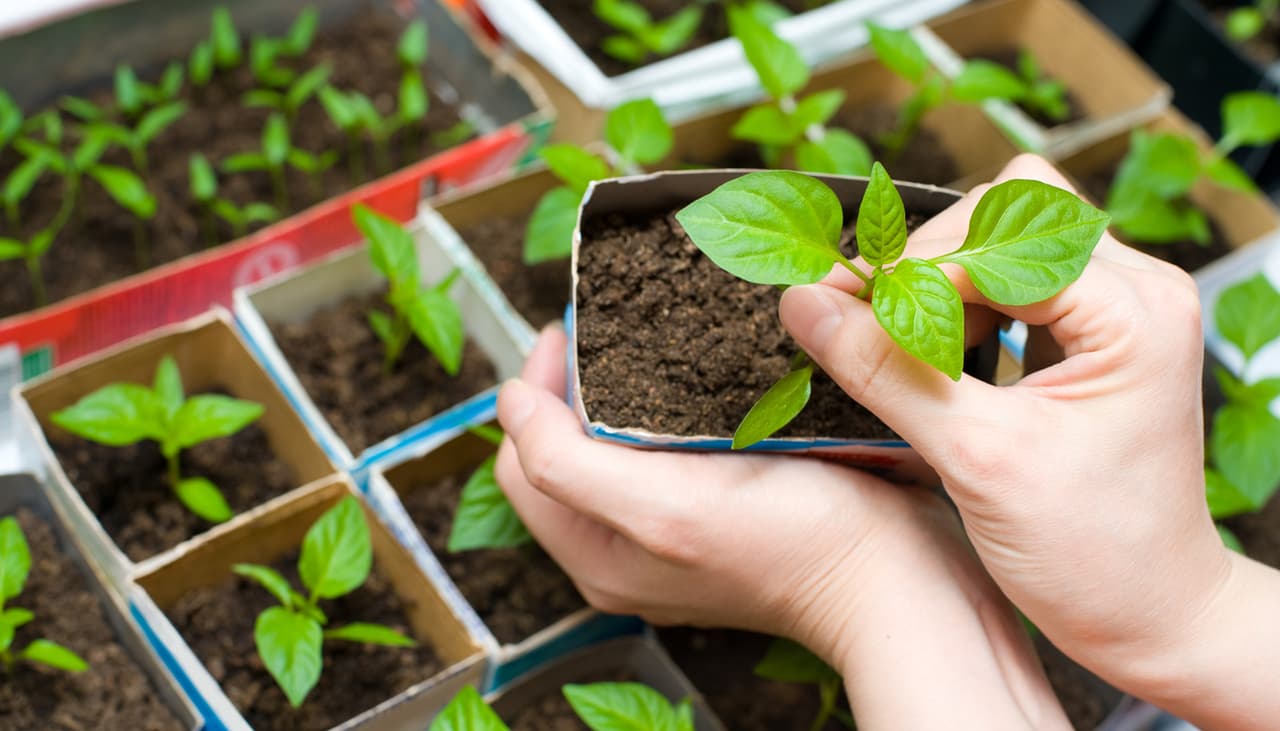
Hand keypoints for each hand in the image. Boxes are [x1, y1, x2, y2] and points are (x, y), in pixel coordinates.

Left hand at [495, 326, 1069, 728]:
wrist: (901, 581)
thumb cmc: (796, 545)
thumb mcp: (663, 509)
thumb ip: (564, 463)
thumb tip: (508, 401)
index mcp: (595, 551)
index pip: (521, 456)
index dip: (538, 386)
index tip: (575, 331)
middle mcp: (625, 548)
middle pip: (563, 448)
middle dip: (577, 381)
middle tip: (612, 325)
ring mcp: (674, 533)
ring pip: (616, 444)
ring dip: (623, 387)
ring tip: (652, 339)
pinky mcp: (720, 514)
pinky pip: (669, 449)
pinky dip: (670, 405)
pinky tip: (703, 374)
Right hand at [779, 154, 1279, 727]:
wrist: (1150, 616)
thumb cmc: (1092, 554)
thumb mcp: (975, 460)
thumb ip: (886, 372)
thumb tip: (803, 305)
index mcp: (1132, 311)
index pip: (995, 238)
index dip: (906, 267)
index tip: (833, 302)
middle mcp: (1137, 290)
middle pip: (1004, 214)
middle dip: (924, 263)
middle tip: (861, 318)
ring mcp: (1119, 310)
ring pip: (1003, 242)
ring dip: (938, 284)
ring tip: (899, 345)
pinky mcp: (1095, 336)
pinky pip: (1012, 284)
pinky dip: (958, 307)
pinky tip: (933, 356)